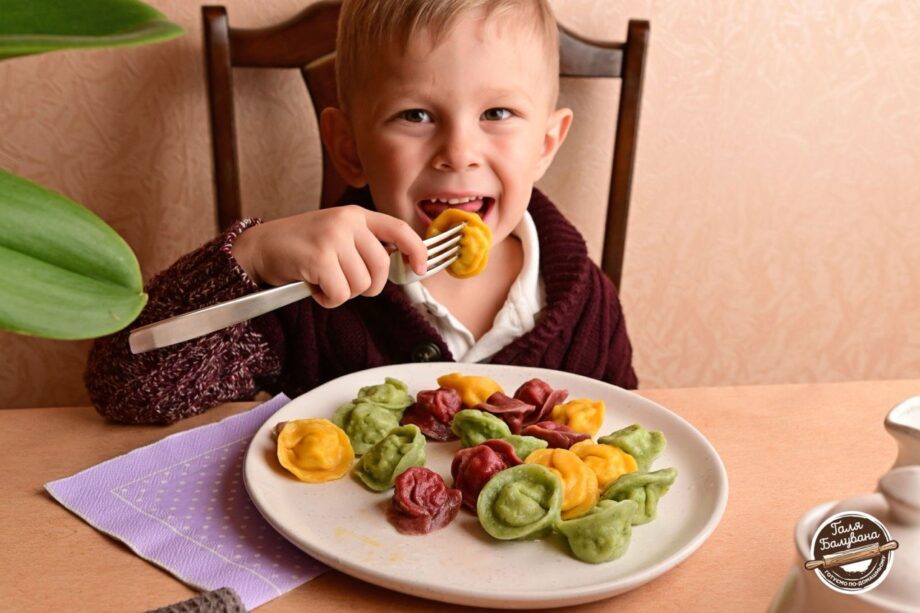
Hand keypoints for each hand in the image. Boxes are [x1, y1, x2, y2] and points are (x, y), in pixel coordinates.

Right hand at [232, 206, 427, 307]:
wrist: (260, 246)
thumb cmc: (301, 246)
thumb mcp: (337, 234)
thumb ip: (364, 244)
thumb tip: (398, 266)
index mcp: (356, 215)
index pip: (398, 229)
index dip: (416, 250)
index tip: (420, 268)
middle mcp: (347, 222)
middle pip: (381, 267)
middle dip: (368, 287)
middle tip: (346, 285)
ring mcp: (333, 238)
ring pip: (361, 284)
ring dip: (343, 293)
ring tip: (323, 281)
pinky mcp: (319, 258)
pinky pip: (340, 294)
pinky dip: (328, 299)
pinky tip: (314, 287)